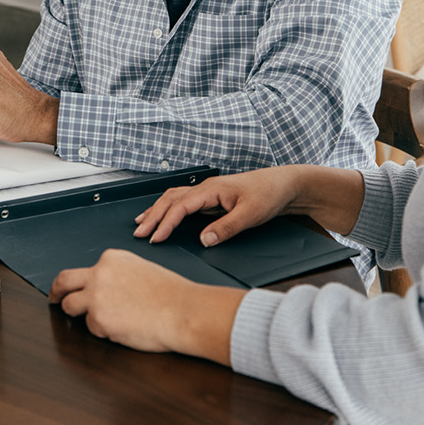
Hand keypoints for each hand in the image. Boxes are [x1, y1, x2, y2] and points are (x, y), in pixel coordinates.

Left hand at [49, 249, 244, 361]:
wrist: (184, 311)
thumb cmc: (172, 295)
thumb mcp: (141, 270)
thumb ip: (117, 275)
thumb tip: (105, 288)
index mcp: (111, 259)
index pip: (84, 269)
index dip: (79, 283)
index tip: (74, 288)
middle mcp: (99, 274)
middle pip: (63, 281)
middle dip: (55, 292)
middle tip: (54, 300)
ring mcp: (96, 297)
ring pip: (70, 306)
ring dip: (80, 315)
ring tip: (102, 321)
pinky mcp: (98, 320)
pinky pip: (91, 328)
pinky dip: (103, 331)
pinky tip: (123, 328)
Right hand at [133, 168, 301, 245]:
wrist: (284, 184)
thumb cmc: (269, 194)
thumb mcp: (250, 215)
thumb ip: (226, 228)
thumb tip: (204, 240)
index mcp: (211, 189)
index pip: (180, 206)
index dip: (166, 223)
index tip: (155, 238)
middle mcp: (206, 188)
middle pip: (170, 199)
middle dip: (152, 216)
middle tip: (139, 233)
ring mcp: (208, 191)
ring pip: (174, 197)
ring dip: (157, 210)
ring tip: (141, 223)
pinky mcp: (211, 196)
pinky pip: (182, 200)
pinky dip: (168, 208)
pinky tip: (164, 215)